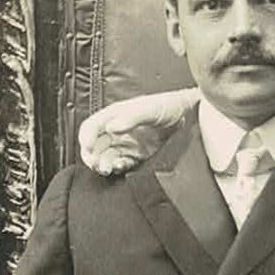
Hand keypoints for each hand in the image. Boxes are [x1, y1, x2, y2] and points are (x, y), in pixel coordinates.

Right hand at [78, 86, 193, 174]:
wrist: (189, 116)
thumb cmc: (168, 105)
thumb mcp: (150, 108)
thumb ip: (131, 117)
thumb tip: (112, 128)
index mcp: (114, 115)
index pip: (91, 127)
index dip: (86, 138)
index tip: (87, 148)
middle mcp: (116, 130)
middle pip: (94, 145)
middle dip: (91, 156)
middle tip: (96, 165)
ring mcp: (125, 143)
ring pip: (104, 156)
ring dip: (102, 164)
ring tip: (107, 169)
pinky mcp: (135, 156)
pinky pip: (120, 164)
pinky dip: (117, 168)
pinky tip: (120, 168)